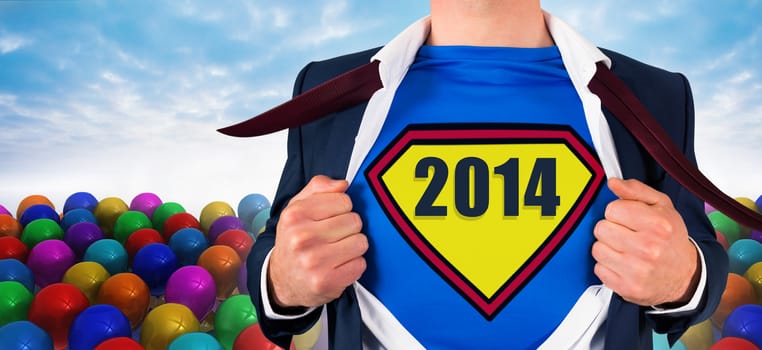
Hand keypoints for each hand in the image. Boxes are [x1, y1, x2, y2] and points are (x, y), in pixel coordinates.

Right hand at [268, 175, 367, 307]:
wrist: (281, 280)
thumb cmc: (294, 240)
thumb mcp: (298, 207)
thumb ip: (318, 187)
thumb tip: (343, 185)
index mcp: (295, 215)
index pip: (344, 200)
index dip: (342, 209)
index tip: (330, 219)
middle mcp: (301, 237)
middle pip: (355, 221)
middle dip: (348, 228)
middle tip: (333, 238)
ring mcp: (314, 261)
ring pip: (361, 242)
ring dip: (353, 247)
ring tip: (337, 251)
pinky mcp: (327, 281)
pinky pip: (360, 264)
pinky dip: (353, 265)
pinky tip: (338, 266)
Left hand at [592, 178, 699, 306]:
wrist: (685, 276)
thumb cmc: (670, 238)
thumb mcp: (662, 207)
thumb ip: (636, 190)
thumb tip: (612, 182)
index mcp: (658, 224)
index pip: (612, 209)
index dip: (618, 212)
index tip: (628, 219)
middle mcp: (648, 248)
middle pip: (601, 228)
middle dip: (611, 230)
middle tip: (627, 235)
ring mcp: (637, 270)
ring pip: (597, 249)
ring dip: (607, 248)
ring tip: (625, 250)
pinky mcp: (627, 288)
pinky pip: (598, 269)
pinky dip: (608, 266)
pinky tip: (623, 265)